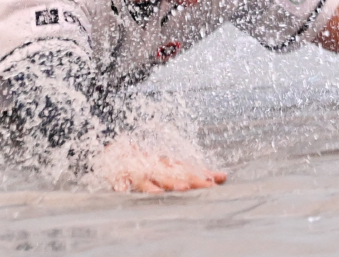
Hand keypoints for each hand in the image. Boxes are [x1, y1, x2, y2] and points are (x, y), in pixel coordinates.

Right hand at [92, 136, 226, 192]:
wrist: (115, 145)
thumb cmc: (148, 162)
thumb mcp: (170, 166)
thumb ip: (195, 172)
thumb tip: (223, 177)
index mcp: (166, 166)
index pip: (185, 170)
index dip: (198, 175)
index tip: (214, 181)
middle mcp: (153, 168)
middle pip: (167, 175)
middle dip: (180, 181)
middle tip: (190, 187)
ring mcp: (135, 171)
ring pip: (143, 178)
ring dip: (150, 185)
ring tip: (159, 192)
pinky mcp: (117, 174)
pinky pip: (117, 180)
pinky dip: (119, 184)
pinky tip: (122, 189)